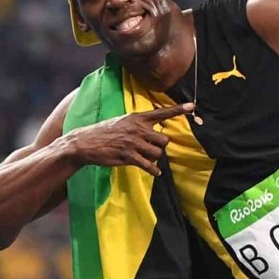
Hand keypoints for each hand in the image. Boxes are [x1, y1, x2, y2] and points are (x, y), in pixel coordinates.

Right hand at [66, 102, 194, 175]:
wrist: (86, 142)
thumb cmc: (105, 132)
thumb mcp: (123, 121)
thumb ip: (140, 124)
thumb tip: (156, 131)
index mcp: (137, 118)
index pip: (161, 113)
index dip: (178, 109)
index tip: (192, 106)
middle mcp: (137, 129)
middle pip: (164, 140)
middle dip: (160, 147)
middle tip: (150, 148)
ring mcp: (133, 143)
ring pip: (157, 154)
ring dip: (154, 158)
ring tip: (145, 158)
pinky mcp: (128, 156)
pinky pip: (149, 166)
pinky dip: (154, 171)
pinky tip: (155, 173)